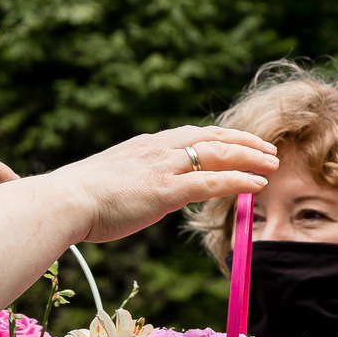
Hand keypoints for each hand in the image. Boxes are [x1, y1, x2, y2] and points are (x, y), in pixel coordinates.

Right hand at [49, 126, 277, 244]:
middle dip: (243, 143)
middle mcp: (158, 149)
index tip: (238, 143)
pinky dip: (238, 181)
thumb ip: (127, 183)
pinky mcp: (167, 190)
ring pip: (218, 155)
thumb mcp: (107, 182)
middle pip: (211, 138)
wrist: (64, 200)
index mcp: (145, 146)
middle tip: (267, 150)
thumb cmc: (77, 199)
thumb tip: (132, 194)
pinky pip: (212, 182)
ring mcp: (164, 167)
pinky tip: (257, 185)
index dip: (219, 138)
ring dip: (250, 158)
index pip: (191, 135)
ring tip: (272, 164)